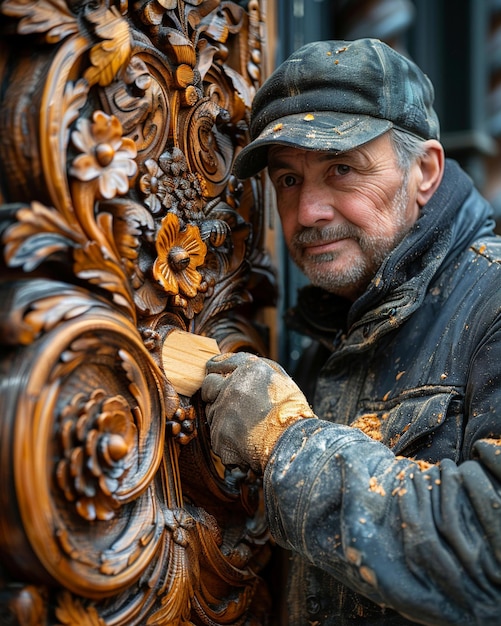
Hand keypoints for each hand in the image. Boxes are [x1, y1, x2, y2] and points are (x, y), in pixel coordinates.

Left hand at [201, 352, 315, 473]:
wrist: (293, 443)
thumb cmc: (291, 413)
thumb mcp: (279, 378)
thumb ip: (255, 368)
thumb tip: (236, 367)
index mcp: (248, 369)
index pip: (217, 363)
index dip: (217, 371)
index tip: (217, 377)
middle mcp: (232, 386)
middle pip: (209, 386)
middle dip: (215, 393)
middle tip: (234, 405)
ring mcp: (222, 411)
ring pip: (212, 411)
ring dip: (223, 418)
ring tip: (247, 426)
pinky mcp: (218, 434)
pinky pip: (216, 435)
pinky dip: (227, 439)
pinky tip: (245, 440)